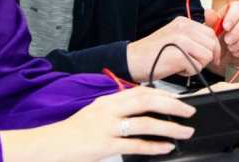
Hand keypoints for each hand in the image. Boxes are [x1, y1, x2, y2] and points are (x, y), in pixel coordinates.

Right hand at [38, 86, 195, 160]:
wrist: (49, 145)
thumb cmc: (74, 131)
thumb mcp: (96, 113)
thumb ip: (118, 109)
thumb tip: (145, 110)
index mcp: (108, 100)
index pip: (142, 91)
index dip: (164, 94)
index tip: (180, 100)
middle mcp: (108, 110)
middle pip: (147, 101)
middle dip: (172, 106)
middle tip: (189, 112)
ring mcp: (106, 127)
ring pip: (145, 123)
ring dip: (169, 128)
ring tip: (184, 132)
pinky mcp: (104, 145)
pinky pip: (134, 145)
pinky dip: (153, 146)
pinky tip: (166, 147)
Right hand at [127, 16, 221, 81]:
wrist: (132, 61)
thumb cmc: (152, 53)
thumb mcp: (174, 37)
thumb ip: (192, 37)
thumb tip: (213, 42)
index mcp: (183, 22)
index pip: (210, 33)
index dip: (212, 47)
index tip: (210, 57)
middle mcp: (184, 28)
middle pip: (212, 44)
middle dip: (206, 57)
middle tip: (193, 63)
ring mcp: (182, 40)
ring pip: (207, 56)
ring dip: (197, 65)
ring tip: (182, 65)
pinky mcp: (179, 55)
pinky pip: (198, 67)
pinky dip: (189, 72)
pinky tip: (176, 69)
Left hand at [204, 2, 238, 59]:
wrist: (222, 54)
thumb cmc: (218, 38)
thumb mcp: (211, 31)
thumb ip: (210, 22)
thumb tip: (209, 12)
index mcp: (235, 10)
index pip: (238, 6)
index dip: (233, 16)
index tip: (225, 27)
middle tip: (227, 40)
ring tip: (230, 48)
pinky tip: (235, 53)